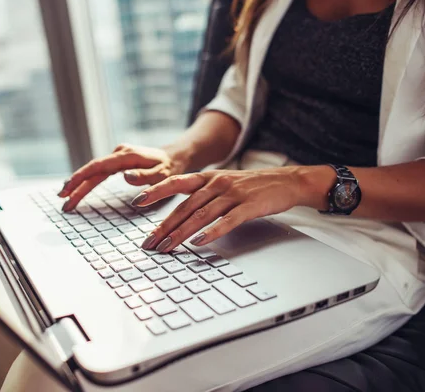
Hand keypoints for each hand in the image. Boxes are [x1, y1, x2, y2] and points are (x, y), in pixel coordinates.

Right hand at [58, 143, 189, 210]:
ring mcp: (118, 156)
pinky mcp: (118, 161)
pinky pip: (99, 172)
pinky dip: (88, 180)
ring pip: (94, 171)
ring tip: (65, 197)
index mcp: (127, 156)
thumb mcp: (163, 175)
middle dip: (75, 184)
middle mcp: (119, 153)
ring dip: (79, 183)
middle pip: (92, 170)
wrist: (177, 157)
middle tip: (62, 199)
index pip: (98, 166)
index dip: (81, 177)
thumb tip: (125, 177)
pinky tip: (78, 188)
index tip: (68, 188)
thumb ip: (145, 177)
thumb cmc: (172, 169)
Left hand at [136, 167, 319, 251]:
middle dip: (163, 226)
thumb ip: (202, 194)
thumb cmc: (252, 186)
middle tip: (148, 243)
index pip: (176, 182)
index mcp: (208, 177)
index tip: (137, 202)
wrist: (286, 181)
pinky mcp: (248, 206)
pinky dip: (211, 232)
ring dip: (180, 233)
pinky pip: (226, 221)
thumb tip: (179, 213)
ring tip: (165, 247)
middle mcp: (217, 184)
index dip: (156, 191)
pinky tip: (199, 243)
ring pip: (200, 215)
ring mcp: (233, 194)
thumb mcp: (223, 183)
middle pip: (184, 206)